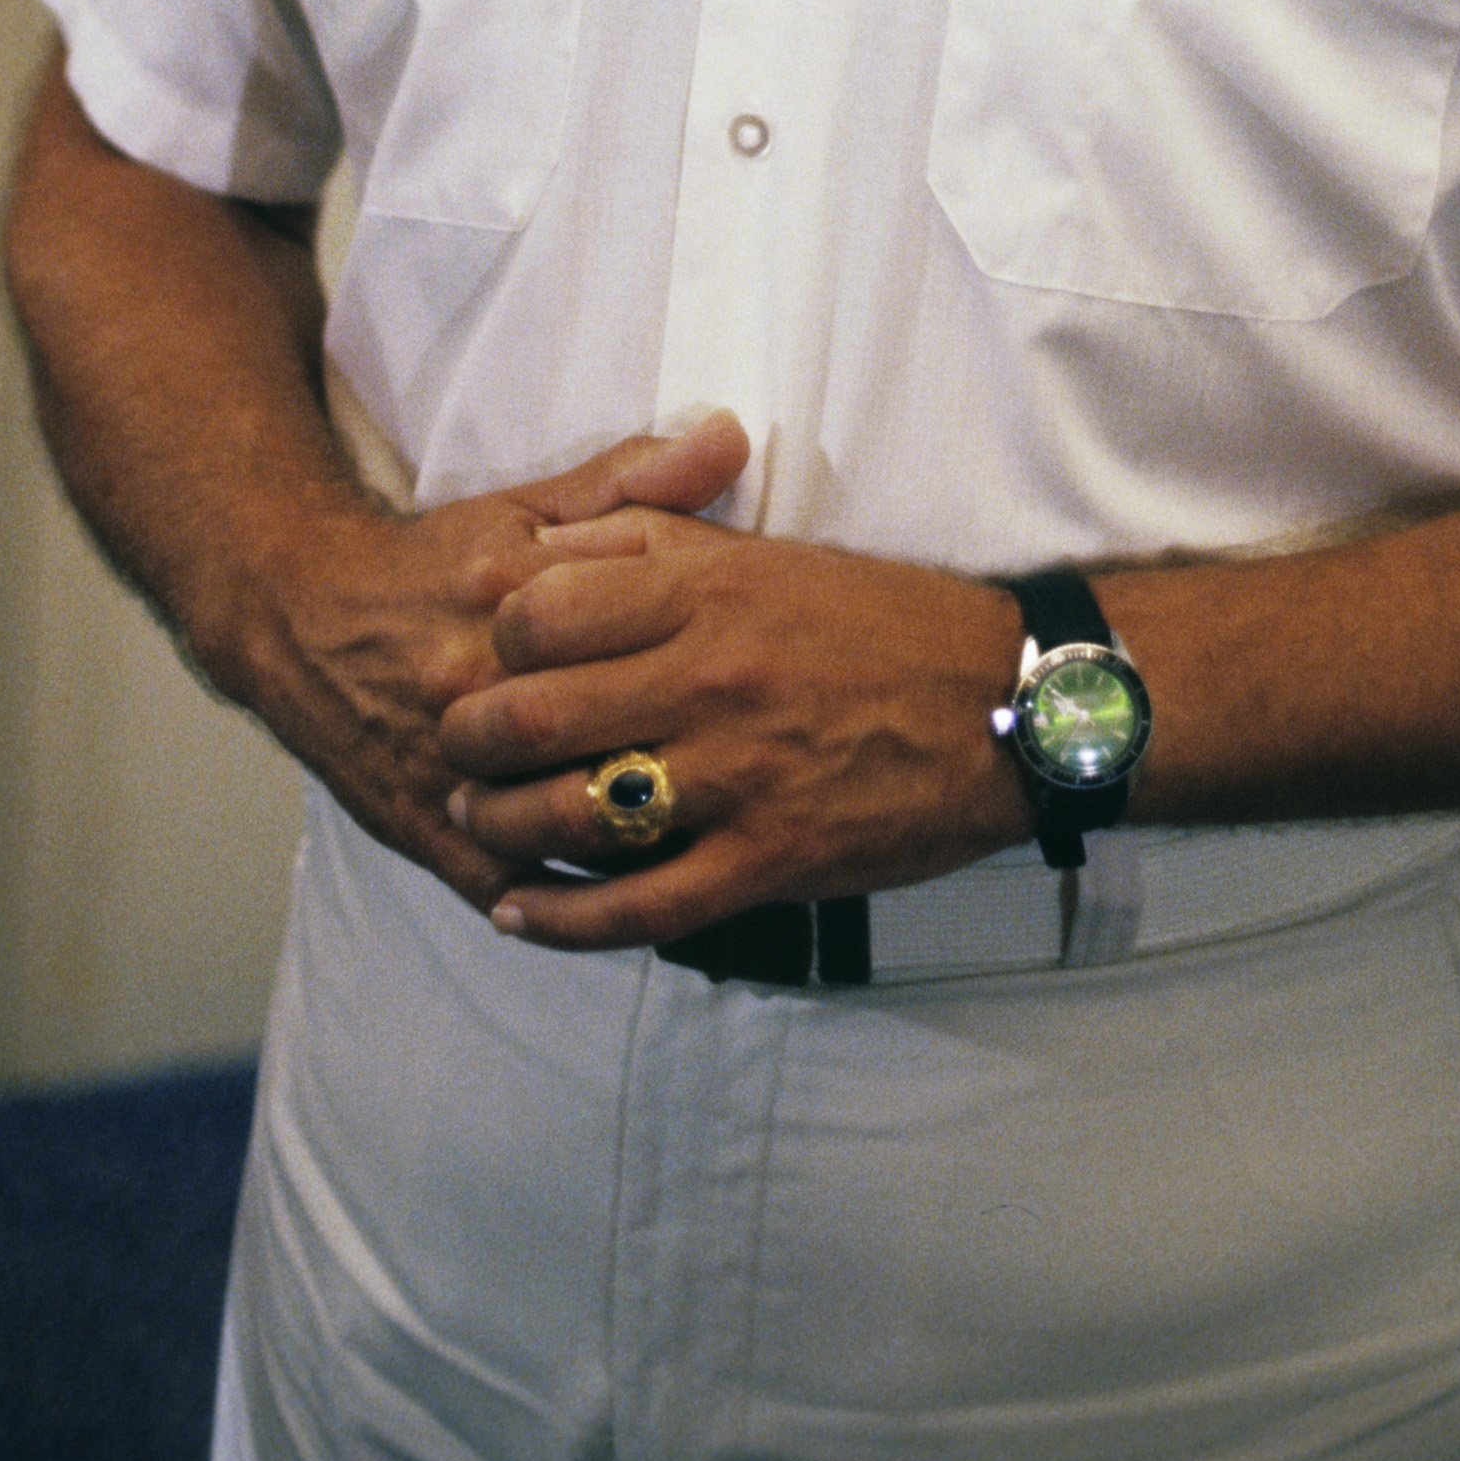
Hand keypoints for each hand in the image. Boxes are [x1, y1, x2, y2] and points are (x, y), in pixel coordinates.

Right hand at [226, 413, 750, 909]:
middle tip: (770, 784)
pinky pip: (513, 884)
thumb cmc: (438, 559)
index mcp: (513, 594)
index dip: (712, 670)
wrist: (303, 617)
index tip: (780, 690)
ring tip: (721, 846)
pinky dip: (576, 902)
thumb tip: (733, 437)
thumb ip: (632, 480)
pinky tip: (639, 897)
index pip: (634, 636)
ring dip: (643, 846)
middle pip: (607, 744)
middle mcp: (475, 685)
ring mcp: (447, 768)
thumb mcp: (528, 505)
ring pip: (565, 829)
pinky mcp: (423, 829)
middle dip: (691, 771)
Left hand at [436, 510, 1030, 946]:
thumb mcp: (766, 552)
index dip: (492, 640)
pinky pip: (638, 908)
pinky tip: (519, 916)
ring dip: (500, 828)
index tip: (483, 657)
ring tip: (478, 822)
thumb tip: (547, 544)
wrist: (1005, 702)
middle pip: (535, 715)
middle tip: (454, 748)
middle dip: (470, 739)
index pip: (542, 612)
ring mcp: (739, 775)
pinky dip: (562, 922)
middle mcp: (713, 677)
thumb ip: (657, 538)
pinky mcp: (768, 860)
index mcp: (710, 588)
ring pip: (572, 815)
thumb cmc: (883, 621)